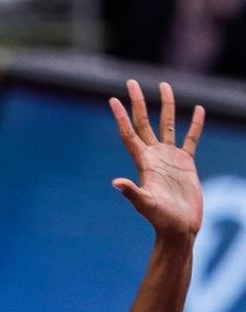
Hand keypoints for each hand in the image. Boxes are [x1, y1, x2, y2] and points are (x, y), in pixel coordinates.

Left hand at [108, 80, 204, 240]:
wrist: (179, 229)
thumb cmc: (161, 220)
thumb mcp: (146, 205)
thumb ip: (132, 192)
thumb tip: (116, 183)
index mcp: (144, 163)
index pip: (129, 135)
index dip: (121, 117)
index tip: (113, 99)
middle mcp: (155, 157)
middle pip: (145, 123)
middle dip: (138, 103)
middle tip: (131, 82)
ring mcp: (170, 159)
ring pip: (167, 125)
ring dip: (166, 106)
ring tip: (164, 85)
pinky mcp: (186, 164)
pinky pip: (191, 139)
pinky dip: (195, 125)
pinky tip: (199, 110)